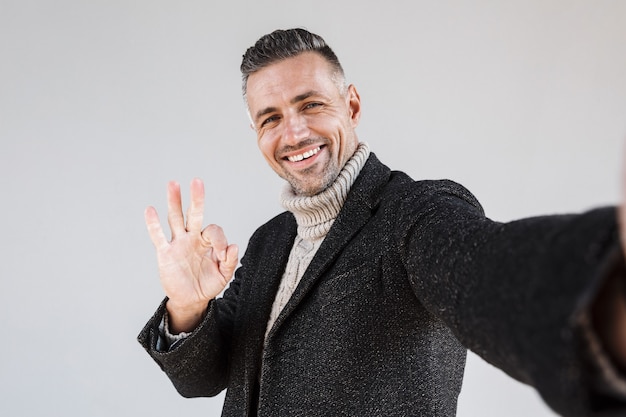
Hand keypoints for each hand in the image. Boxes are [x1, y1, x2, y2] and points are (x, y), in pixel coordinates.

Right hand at [145, 178, 238, 332]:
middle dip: (196, 198)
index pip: (214, 231)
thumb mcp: (224, 275)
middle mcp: (192, 238)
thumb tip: (233, 246)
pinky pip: (158, 236)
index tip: (221, 254)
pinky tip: (150, 210)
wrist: (191, 300)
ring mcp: (178, 243)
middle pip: (193, 214)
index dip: (219, 240)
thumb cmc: (208, 284)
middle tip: (197, 181)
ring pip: (175, 218)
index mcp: (207, 241)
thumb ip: (230, 261)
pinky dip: (153, 224)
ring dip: (174, 202)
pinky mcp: (165, 253)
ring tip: (173, 184)